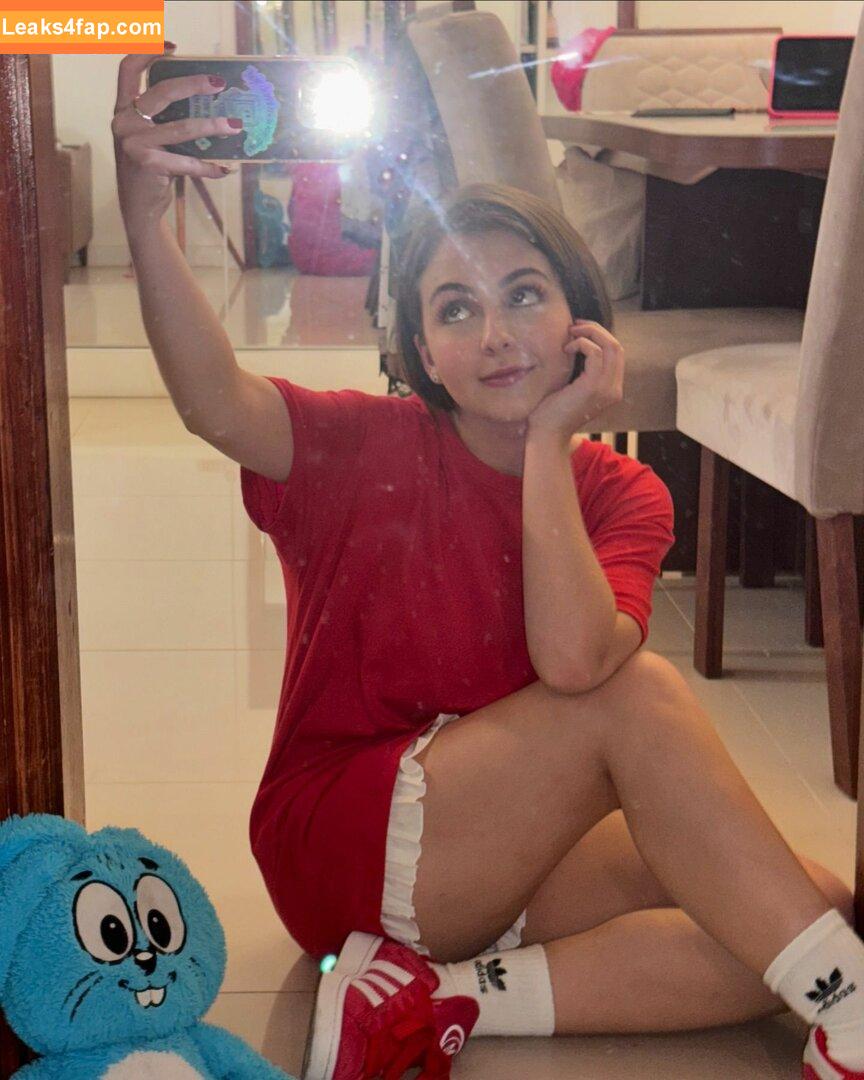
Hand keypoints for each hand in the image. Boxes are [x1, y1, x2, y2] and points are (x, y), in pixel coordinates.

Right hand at [112, 46, 238, 236]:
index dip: (148, 52)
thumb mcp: (153, 139)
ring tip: (235, 127)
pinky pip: (186, 162)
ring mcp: (133, 143)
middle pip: (161, 92)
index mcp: (123, 109)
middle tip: (219, 84)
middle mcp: (124, 122)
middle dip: (193, 84)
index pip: (128, 69)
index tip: (173, 47)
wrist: (139, 206)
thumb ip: (167, 120)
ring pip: (181, 128)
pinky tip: (225, 169)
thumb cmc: (152, 169)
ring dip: (212, 127)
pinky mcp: (147, 164)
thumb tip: (211, 107)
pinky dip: (208, 167)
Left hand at [528, 321, 623, 440]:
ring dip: (589, 333)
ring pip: (610, 346)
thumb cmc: (553, 414)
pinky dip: (581, 344)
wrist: (548, 435)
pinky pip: (595, 352)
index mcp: (611, 390)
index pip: (616, 355)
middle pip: (617, 347)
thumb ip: (583, 372)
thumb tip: (578, 345)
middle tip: (576, 325)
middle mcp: (614, 389)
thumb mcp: (573, 389)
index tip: (580, 330)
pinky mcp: (594, 386)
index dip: (601, 337)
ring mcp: (607, 388)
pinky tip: (566, 349)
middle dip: (597, 330)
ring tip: (570, 333)